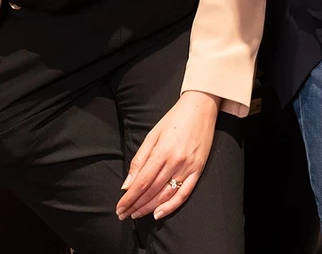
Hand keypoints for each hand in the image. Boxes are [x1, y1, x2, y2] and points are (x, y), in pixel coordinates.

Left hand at [115, 91, 217, 221]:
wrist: (201, 107)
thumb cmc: (175, 119)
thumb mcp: (153, 134)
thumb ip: (139, 159)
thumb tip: (127, 184)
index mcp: (162, 151)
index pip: (142, 182)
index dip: (129, 198)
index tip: (120, 207)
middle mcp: (175, 161)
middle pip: (152, 191)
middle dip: (136, 205)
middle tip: (124, 214)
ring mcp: (188, 167)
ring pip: (166, 195)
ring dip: (149, 208)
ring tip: (137, 214)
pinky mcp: (198, 170)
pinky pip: (185, 193)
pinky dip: (172, 206)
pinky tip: (159, 213)